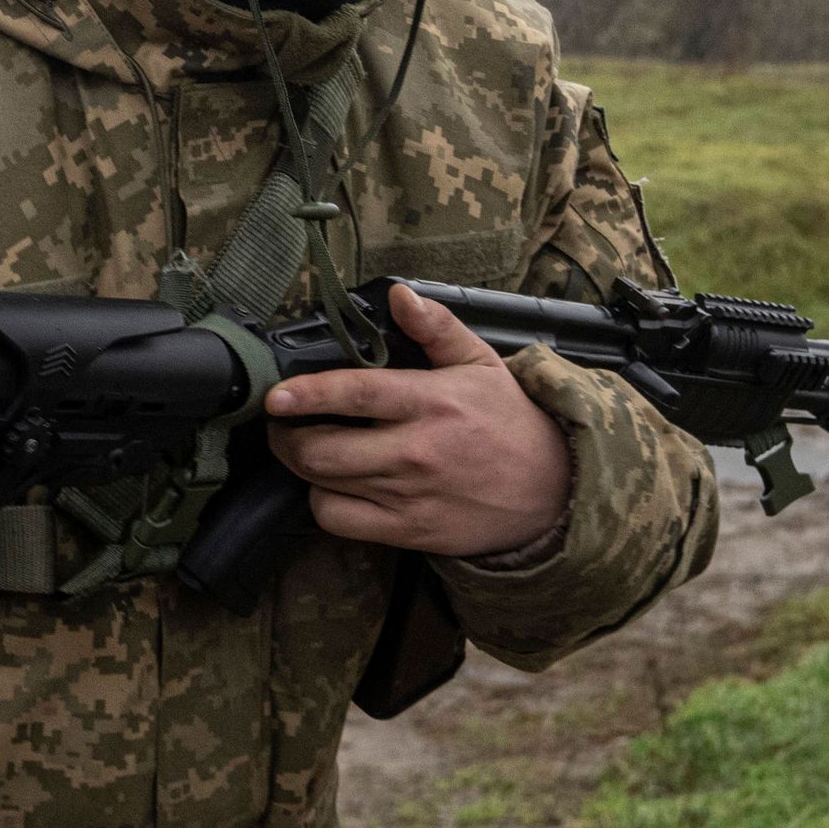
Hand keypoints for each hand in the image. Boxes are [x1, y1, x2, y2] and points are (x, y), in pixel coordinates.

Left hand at [262, 284, 572, 559]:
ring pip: (323, 487)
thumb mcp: (481, 363)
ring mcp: (409, 496)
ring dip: (301, 468)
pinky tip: (332, 486)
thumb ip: (435, 328)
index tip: (276, 395)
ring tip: (303, 448)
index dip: (309, 394)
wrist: (552, 492)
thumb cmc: (510, 423)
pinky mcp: (408, 532)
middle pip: (323, 450)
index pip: (357, 394)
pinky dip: (324, 504)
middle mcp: (416, 452)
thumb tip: (400, 295)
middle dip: (286, 436)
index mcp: (432, 402)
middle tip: (282, 423)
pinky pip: (341, 522)